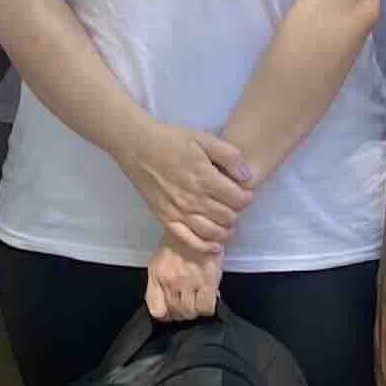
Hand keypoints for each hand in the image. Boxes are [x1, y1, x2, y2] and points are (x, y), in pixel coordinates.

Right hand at [122, 119, 253, 252]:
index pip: (238, 200)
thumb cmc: (171, 140)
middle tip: (235, 205)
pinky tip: (215, 245)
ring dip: (225, 231)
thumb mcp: (204, 138)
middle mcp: (194, 200)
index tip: (246, 193)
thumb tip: (247, 176)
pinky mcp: (165, 219)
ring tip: (229, 224)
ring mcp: (179, 212)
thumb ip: (229, 156)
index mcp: (206, 179)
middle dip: (237, 213)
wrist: (138, 146)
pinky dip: (205, 246)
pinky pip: (189, 240)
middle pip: (228, 217)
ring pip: (211, 232)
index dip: (247, 197)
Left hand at [144, 238, 221, 321]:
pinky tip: (210, 296)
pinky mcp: (208, 280)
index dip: (167, 314)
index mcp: (157, 274)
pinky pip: (206, 308)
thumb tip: (169, 304)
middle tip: (191, 300)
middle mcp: (170, 281)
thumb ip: (159, 281)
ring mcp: (189, 282)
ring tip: (200, 298)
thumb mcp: (161, 258)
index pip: (157, 311)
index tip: (174, 309)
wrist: (200, 222)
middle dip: (184, 311)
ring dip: (196, 309)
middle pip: (176, 314)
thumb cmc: (182, 240)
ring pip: (191, 313)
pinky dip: (208, 306)